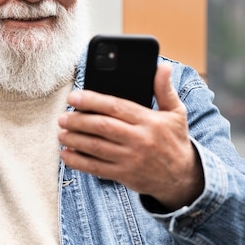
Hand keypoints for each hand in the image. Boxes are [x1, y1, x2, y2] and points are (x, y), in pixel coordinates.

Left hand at [58, 64, 203, 210]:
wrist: (183, 177)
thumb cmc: (175, 140)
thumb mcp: (176, 113)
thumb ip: (165, 89)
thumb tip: (163, 66)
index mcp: (149, 121)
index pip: (115, 106)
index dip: (91, 101)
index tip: (73, 97)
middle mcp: (139, 139)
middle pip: (102, 127)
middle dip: (78, 121)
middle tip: (62, 117)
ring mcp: (131, 159)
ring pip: (96, 147)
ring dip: (74, 140)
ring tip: (61, 133)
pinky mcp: (124, 175)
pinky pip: (96, 168)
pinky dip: (78, 162)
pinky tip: (66, 154)